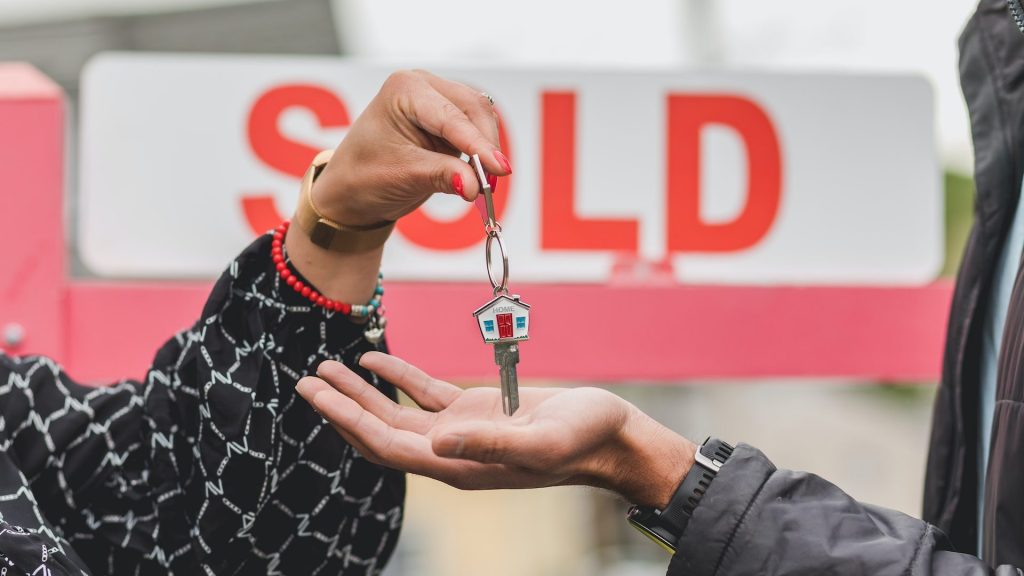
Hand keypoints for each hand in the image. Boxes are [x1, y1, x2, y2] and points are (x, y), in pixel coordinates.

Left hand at [295, 352, 695, 507]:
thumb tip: (436, 445)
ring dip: (361, 393)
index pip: (387, 446)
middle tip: (305, 381)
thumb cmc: (586, 440)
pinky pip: (425, 394)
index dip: (349, 422)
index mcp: (460, 465)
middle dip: (341, 408)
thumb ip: (492, 445)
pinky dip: (398, 377)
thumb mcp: (543, 441)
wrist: (612, 435)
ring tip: (326, 369)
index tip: (317, 397)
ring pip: (396, 413)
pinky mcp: (475, 411)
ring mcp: (461, 431)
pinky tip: (374, 359)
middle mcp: (451, 451)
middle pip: (380, 432)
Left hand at [311, 69, 510, 226]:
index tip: (500, 169)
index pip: (451, 116)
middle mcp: (423, 86)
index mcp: (404, 90)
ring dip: (486, 149)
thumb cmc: (364, 176)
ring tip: (483, 181)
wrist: (352, 189)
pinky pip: (477, 130)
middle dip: (485, 145)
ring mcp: (438, 99)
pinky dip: (481, 152)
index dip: (478, 144)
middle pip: (473, 108)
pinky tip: (478, 173)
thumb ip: (442, 176)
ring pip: (480, 117)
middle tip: (493, 182)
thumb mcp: (403, 176)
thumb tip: (475, 185)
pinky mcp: (448, 119)